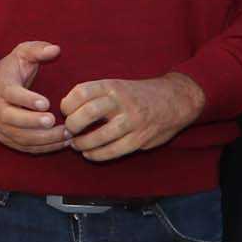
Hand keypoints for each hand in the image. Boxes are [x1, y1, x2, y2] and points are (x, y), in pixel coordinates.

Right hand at [0, 40, 68, 152]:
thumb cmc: (9, 70)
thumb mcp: (21, 54)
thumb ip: (38, 50)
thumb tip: (56, 49)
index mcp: (3, 87)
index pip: (12, 94)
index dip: (27, 100)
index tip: (46, 102)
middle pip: (11, 119)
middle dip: (33, 122)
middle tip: (53, 122)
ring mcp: (0, 125)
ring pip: (19, 136)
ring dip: (43, 139)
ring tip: (66, 134)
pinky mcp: (6, 137)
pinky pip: (24, 147)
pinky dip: (42, 148)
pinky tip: (62, 143)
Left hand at [58, 70, 206, 162]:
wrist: (175, 100)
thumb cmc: (139, 95)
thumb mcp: (118, 86)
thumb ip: (96, 95)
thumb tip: (67, 110)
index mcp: (113, 86)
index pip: (81, 92)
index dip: (67, 104)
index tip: (66, 112)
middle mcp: (122, 102)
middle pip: (87, 113)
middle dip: (72, 126)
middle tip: (69, 131)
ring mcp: (132, 121)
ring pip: (99, 136)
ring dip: (82, 144)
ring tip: (77, 145)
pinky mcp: (140, 138)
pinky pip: (113, 151)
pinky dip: (97, 155)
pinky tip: (91, 154)